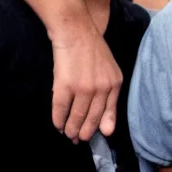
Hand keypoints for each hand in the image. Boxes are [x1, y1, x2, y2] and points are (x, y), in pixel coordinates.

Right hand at [51, 27, 122, 141]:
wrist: (75, 31)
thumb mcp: (109, 71)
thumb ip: (109, 96)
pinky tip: (57, 124)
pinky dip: (58, 119)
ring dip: (70, 129)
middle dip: (84, 132)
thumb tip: (108, 129)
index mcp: (115, 84)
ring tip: (68, 134)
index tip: (94, 136)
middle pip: (92, 118)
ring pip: (76, 117)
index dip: (100, 127)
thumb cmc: (91, 49)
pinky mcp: (65, 85)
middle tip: (77, 140)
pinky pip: (60, 109)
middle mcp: (101, 88)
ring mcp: (83, 88)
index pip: (108, 112)